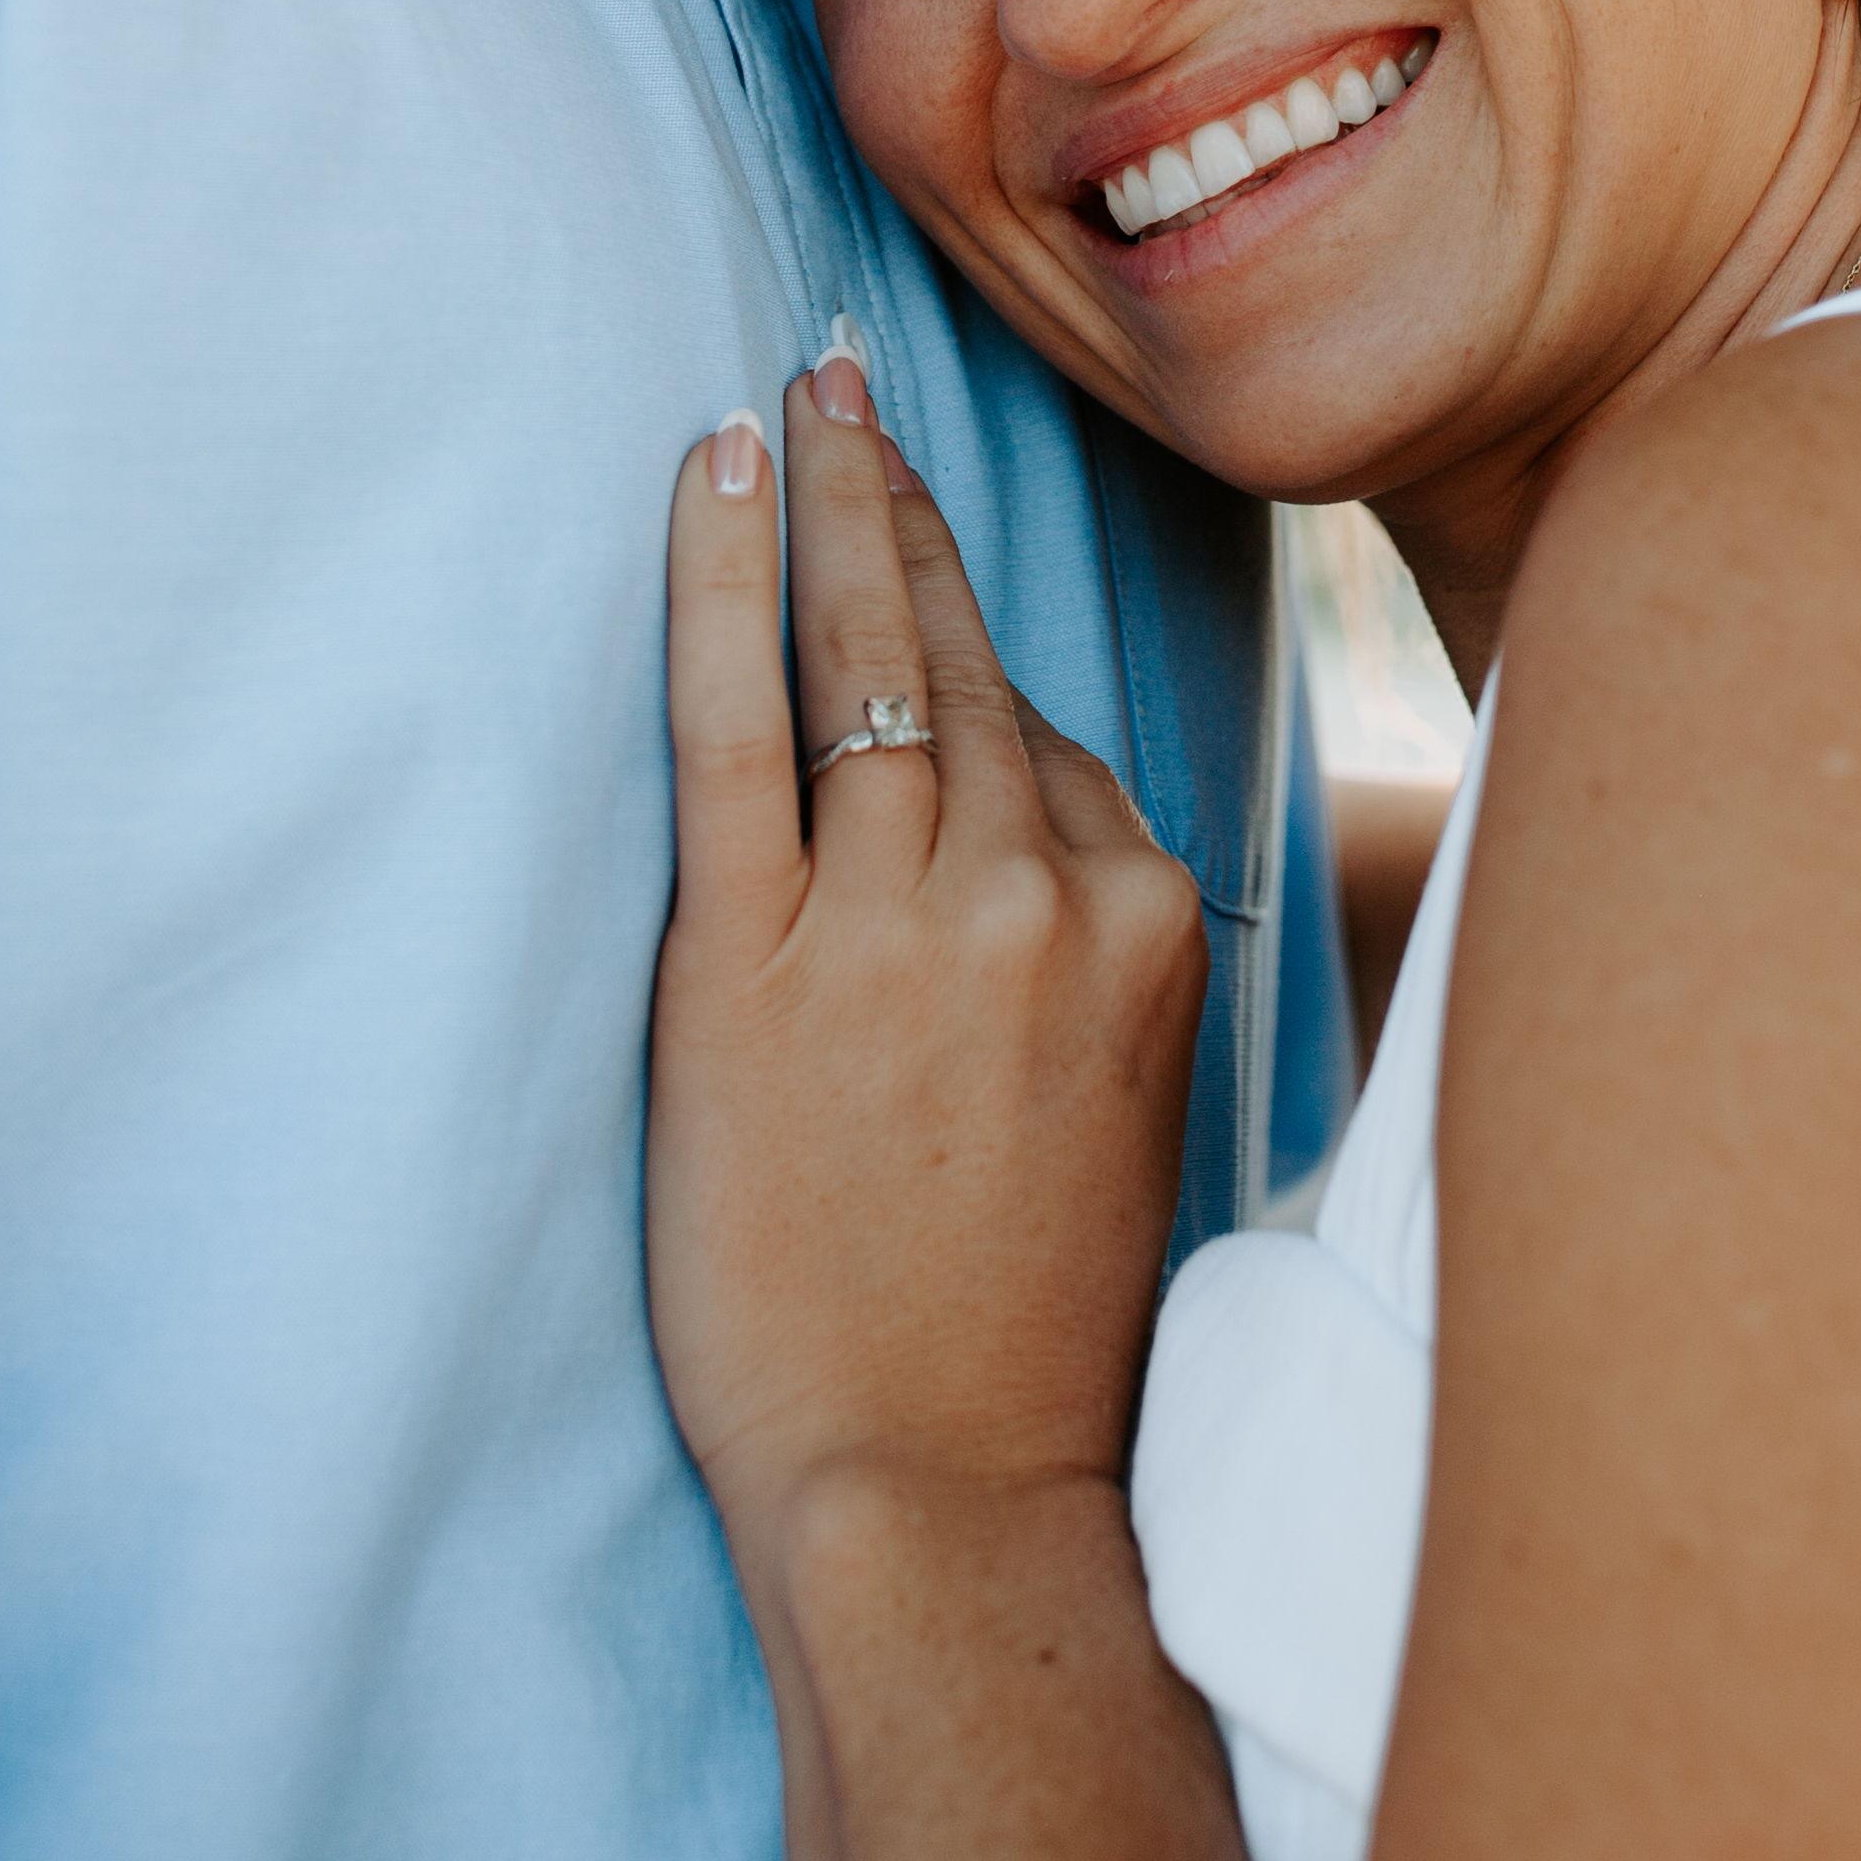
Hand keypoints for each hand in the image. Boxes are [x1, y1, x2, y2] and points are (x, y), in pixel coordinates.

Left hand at [651, 356, 1213, 1603]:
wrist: (944, 1484)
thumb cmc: (1020, 1328)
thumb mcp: (1116, 1107)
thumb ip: (1086, 958)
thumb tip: (1028, 855)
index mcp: (1149, 921)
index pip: (1050, 747)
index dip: (972, 671)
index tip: (918, 558)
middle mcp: (1041, 893)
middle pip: (963, 661)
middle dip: (902, 505)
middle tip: (849, 376)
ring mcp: (900, 921)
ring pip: (867, 666)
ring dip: (828, 508)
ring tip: (791, 401)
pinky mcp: (758, 964)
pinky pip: (737, 722)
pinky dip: (722, 581)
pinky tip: (711, 473)